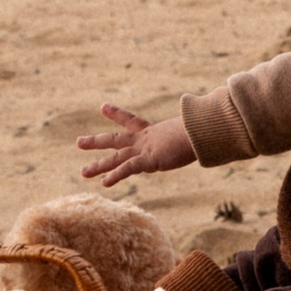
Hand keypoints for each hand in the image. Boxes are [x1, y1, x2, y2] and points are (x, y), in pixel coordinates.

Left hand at [77, 104, 196, 185]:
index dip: (116, 114)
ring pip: (116, 158)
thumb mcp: (195, 128)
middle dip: (95, 141)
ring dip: (98, 166)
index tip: (102, 106)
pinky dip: (116, 176)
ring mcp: (145, 149)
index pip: (131, 120)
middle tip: (78, 142)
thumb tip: (212, 120)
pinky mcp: (150, 159)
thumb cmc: (204, 127)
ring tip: (82, 172)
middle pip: (114, 140)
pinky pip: (128, 169)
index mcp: (154, 131)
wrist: (204, 129)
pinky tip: (104, 184)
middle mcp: (145, 140)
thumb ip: (195, 129)